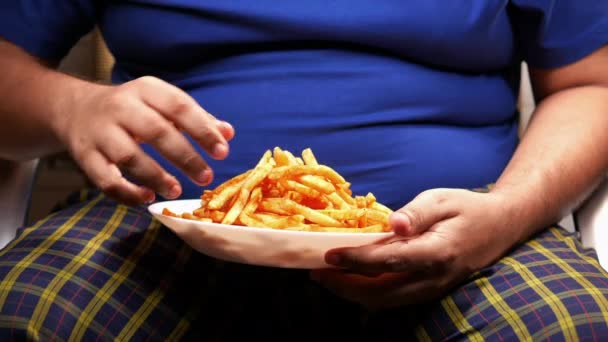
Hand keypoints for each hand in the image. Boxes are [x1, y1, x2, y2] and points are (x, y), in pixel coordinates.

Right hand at [53, 76, 233, 204]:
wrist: (74, 108)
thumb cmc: (132, 109)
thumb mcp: (161, 103)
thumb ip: (196, 118)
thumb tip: (227, 134)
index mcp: (146, 90)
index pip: (179, 107)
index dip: (202, 130)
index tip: (222, 151)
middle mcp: (121, 107)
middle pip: (156, 132)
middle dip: (184, 156)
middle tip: (206, 176)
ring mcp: (100, 132)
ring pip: (129, 156)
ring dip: (156, 176)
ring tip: (177, 190)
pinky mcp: (85, 156)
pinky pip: (105, 179)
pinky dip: (127, 192)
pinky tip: (147, 197)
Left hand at [311, 188, 522, 308]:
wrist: (500, 226)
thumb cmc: (467, 207)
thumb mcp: (442, 199)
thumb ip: (417, 213)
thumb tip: (393, 224)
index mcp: (438, 251)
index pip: (390, 261)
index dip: (356, 261)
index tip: (329, 255)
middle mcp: (434, 277)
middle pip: (382, 293)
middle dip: (344, 286)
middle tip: (317, 272)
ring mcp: (432, 289)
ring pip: (385, 301)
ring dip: (352, 293)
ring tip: (326, 277)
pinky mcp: (428, 291)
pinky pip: (393, 299)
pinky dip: (367, 294)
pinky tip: (350, 280)